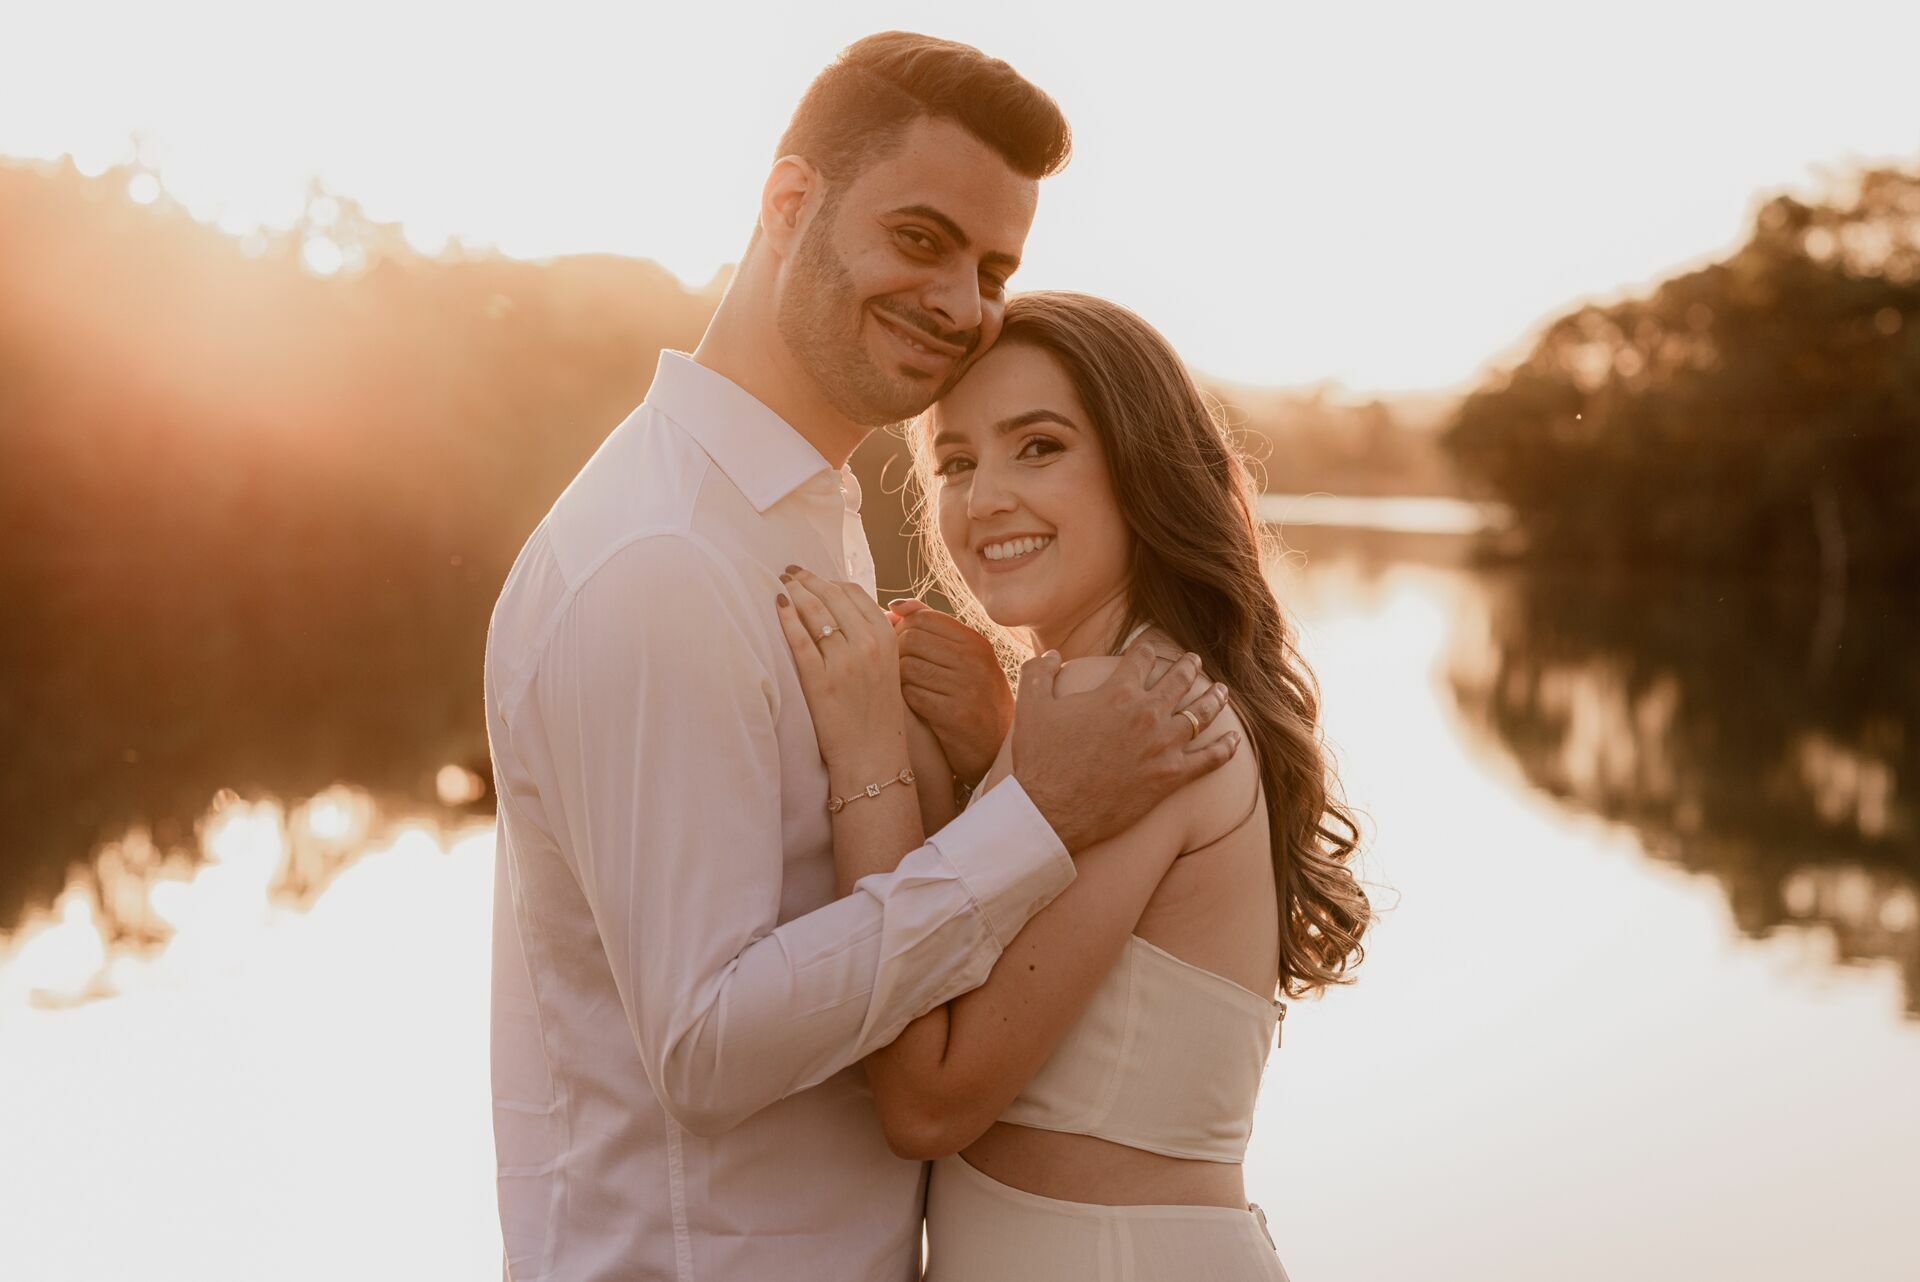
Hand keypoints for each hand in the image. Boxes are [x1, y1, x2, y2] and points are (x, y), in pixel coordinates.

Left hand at [775, 566, 908, 779]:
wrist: (874, 755)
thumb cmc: (878, 712)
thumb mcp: (890, 666)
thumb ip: (875, 635)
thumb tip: (848, 605)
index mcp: (887, 638)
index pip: (853, 593)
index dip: (829, 580)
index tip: (813, 575)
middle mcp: (868, 645)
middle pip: (831, 596)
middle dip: (807, 578)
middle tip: (789, 570)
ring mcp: (844, 663)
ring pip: (814, 613)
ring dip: (795, 592)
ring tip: (782, 583)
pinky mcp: (820, 681)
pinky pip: (799, 640)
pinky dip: (787, 619)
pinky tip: (779, 607)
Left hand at [887, 599, 1012, 786]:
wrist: (995, 750)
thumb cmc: (972, 700)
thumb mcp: (964, 660)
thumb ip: (932, 629)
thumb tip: (896, 606)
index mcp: (975, 642)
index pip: (923, 618)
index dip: (902, 630)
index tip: (898, 647)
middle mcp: (974, 660)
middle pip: (911, 639)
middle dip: (896, 653)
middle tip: (897, 672)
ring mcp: (966, 687)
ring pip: (907, 666)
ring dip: (899, 678)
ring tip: (906, 690)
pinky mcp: (955, 715)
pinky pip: (912, 694)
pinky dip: (906, 700)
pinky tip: (914, 707)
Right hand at [1010, 640, 1237, 853]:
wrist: (1053, 811)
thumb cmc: (1041, 759)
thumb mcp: (1031, 707)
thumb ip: (1039, 672)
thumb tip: (1051, 654)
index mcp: (1117, 692)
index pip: (1142, 658)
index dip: (1146, 649)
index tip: (1150, 648)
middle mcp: (1147, 713)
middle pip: (1179, 680)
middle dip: (1188, 667)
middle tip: (1195, 662)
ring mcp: (1163, 746)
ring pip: (1200, 713)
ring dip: (1213, 698)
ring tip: (1221, 690)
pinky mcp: (1171, 777)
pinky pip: (1210, 759)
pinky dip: (1225, 748)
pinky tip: (1234, 739)